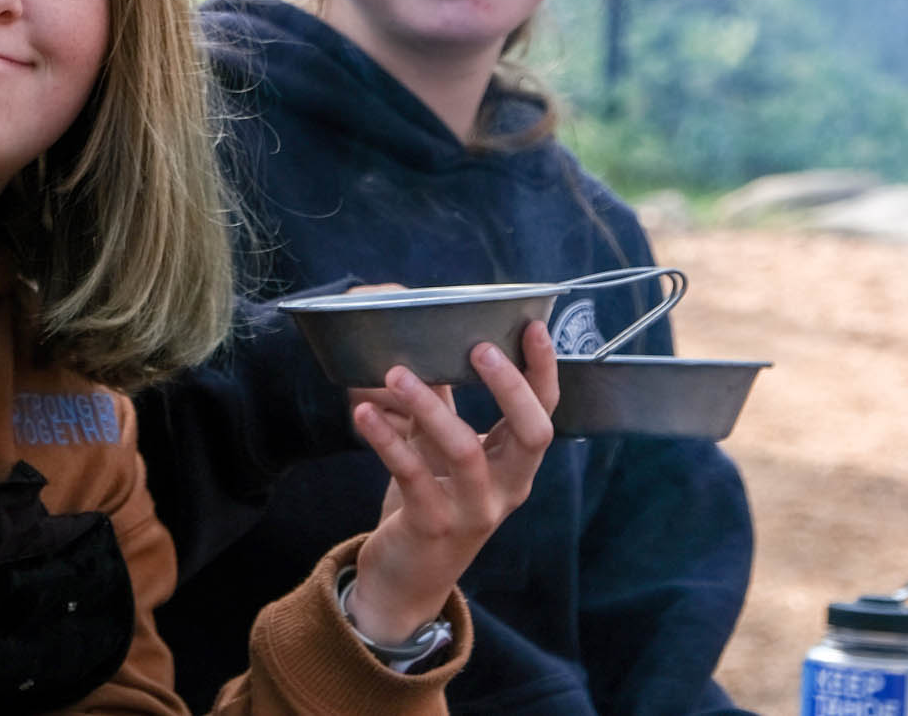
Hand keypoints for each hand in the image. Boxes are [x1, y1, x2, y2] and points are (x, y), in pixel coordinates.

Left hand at [343, 320, 558, 644]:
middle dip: (509, 387)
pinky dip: (386, 440)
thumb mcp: (441, 452)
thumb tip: (434, 345)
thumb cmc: (429, 502)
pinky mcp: (433, 526)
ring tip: (395, 373)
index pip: (545, 414)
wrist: (406, 580)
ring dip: (430, 407)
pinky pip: (414, 476)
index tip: (533, 327)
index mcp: (515, 466)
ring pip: (466, 451)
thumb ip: (444, 406)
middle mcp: (507, 489)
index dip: (544, 371)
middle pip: (531, 434)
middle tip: (479, 347)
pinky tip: (362, 413)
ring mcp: (474, 511)